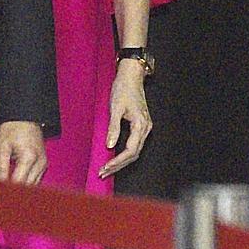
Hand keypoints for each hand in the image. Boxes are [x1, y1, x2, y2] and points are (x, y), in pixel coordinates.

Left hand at [0, 120, 46, 184]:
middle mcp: (40, 162)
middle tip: (2, 192)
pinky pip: (36, 179)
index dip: (8, 189)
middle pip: (28, 186)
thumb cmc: (12, 128)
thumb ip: (2, 166)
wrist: (24, 116)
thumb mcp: (2, 146)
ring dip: (22, 187)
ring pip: (33, 185)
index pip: (18, 181)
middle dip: (15, 190)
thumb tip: (0, 182)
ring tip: (9, 188)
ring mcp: (44, 164)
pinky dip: (27, 182)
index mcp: (29, 157)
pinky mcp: (44, 164)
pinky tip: (17, 182)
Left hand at [99, 61, 151, 178]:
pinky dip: (124, 153)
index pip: (130, 151)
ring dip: (121, 161)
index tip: (105, 167)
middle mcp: (145, 129)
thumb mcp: (115, 108)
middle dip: (118, 165)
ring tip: (107, 168)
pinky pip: (133, 144)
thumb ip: (114, 128)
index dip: (117, 161)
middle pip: (133, 154)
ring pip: (134, 151)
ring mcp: (144, 128)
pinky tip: (114, 156)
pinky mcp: (140, 126)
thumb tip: (109, 145)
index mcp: (141, 125)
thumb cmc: (123, 89)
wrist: (131, 76)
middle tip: (103, 172)